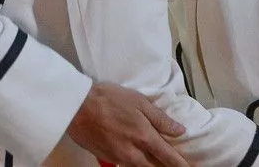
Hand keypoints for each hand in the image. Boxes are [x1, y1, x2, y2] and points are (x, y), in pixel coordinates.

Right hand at [66, 82, 188, 166]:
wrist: (77, 107)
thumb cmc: (110, 99)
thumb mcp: (139, 102)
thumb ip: (160, 119)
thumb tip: (180, 130)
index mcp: (144, 137)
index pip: (168, 157)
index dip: (181, 165)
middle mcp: (133, 153)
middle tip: (178, 165)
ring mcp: (119, 158)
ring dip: (151, 166)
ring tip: (158, 161)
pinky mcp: (107, 158)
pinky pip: (126, 165)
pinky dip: (135, 163)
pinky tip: (138, 157)